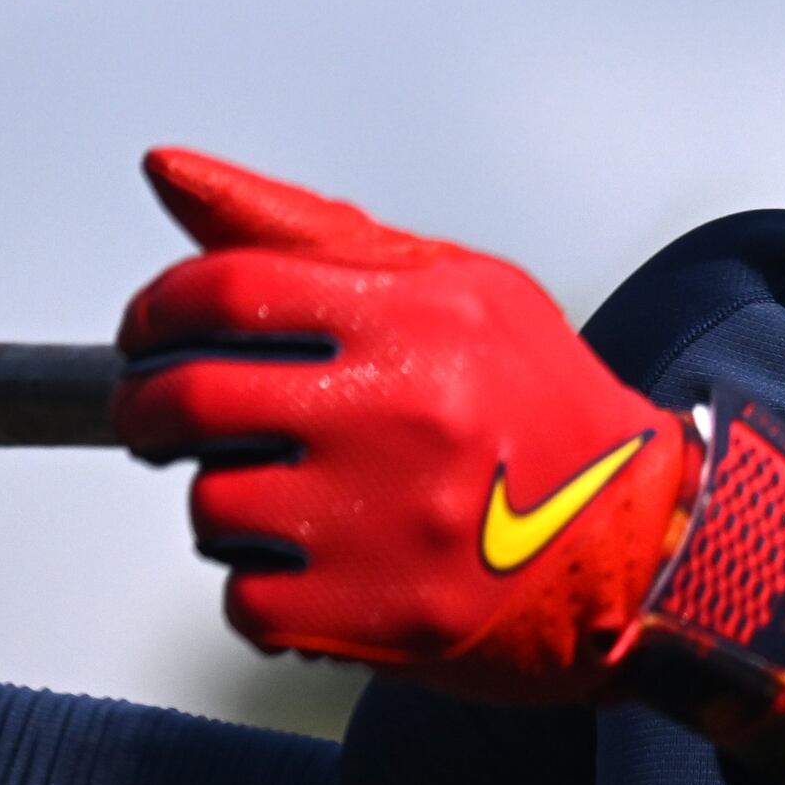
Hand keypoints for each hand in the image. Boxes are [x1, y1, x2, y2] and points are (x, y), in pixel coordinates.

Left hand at [112, 149, 784, 734]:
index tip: (150, 334)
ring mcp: (389, 520)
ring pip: (210, 508)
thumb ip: (306, 230)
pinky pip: (246, 602)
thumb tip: (169, 171)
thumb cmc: (538, 405)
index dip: (155, 312)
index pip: (224, 290)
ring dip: (227, 504)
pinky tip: (322, 561)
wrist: (637, 542)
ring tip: (290, 497)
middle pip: (188, 401)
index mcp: (418, 317)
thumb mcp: (452, 285)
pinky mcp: (380, 614)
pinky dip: (265, 589)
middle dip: (147, 410)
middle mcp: (403, 411)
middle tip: (161, 419)